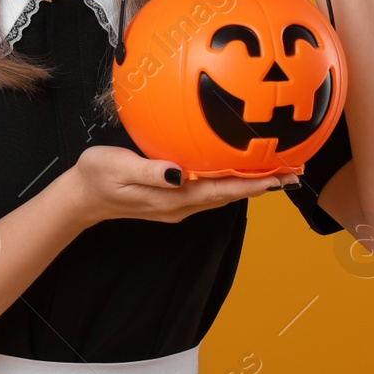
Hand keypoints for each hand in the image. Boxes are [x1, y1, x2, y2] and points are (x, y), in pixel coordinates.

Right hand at [65, 145, 297, 227]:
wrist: (79, 198)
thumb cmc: (95, 175)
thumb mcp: (117, 167)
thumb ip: (149, 171)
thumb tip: (180, 173)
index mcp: (172, 197)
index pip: (223, 190)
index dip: (254, 184)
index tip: (283, 177)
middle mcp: (181, 205)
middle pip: (230, 195)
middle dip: (263, 185)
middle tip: (294, 172)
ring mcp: (177, 205)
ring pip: (222, 195)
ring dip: (250, 185)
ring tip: (277, 174)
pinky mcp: (172, 200)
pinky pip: (209, 191)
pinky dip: (230, 183)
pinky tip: (237, 171)